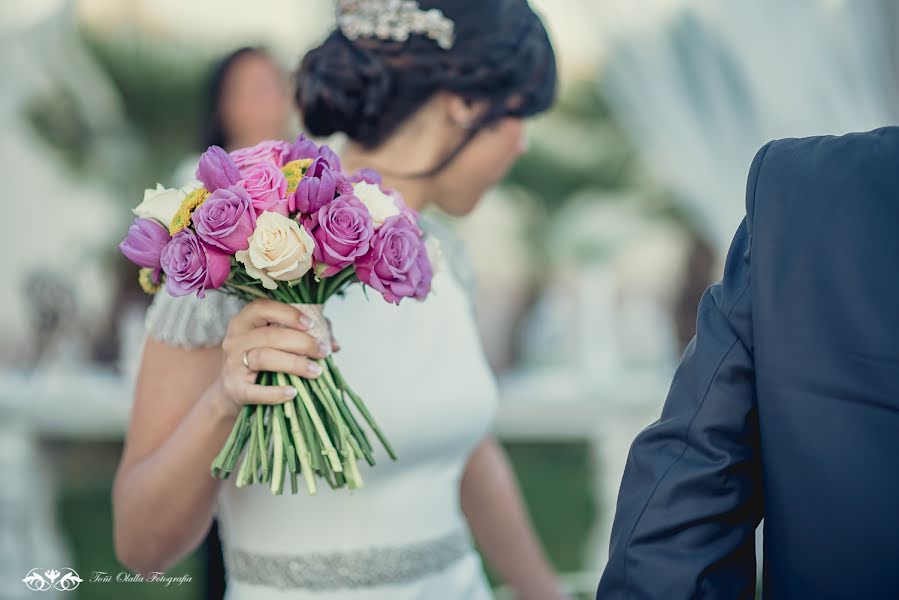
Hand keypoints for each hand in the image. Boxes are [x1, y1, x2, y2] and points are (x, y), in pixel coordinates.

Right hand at [213, 299, 330, 417]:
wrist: (230, 390)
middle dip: (302, 342)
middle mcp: (235, 340)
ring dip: (295, 364)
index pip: (262, 308)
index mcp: (245, 321)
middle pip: (270, 335)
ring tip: (316, 371)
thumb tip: (333, 344)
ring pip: (264, 358)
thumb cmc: (261, 360)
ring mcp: (232, 364)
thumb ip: (304, 336)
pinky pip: (255, 391)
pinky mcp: (234, 389)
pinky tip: (293, 393)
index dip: (288, 313)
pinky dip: (275, 393)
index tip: (310, 324)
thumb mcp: (275, 342)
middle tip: (323, 351)